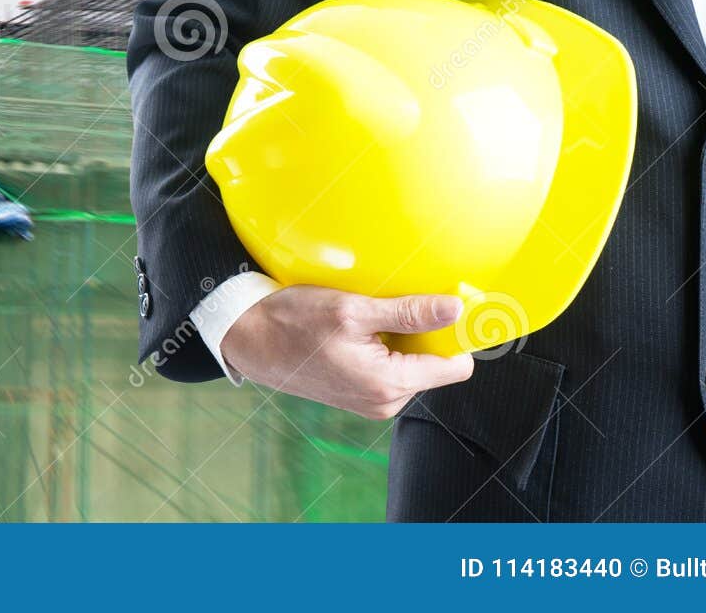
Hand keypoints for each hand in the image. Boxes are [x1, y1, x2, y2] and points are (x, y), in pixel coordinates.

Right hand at [221, 285, 472, 418]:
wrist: (248, 340)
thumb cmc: (291, 324)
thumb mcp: (352, 310)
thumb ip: (407, 312)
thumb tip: (455, 309)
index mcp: (388, 385)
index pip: (456, 366)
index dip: (456, 335)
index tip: (449, 308)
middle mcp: (384, 401)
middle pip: (434, 363)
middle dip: (423, 334)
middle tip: (394, 304)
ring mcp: (372, 401)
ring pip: (412, 364)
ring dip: (400, 338)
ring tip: (368, 318)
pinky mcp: (360, 394)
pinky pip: (391, 368)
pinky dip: (383, 346)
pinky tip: (357, 330)